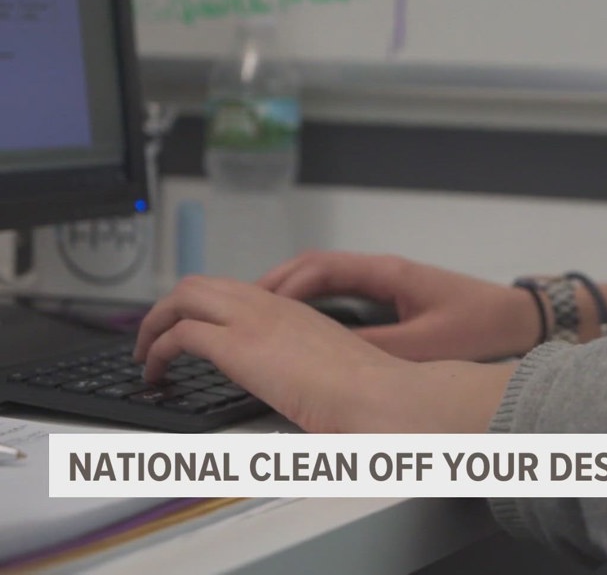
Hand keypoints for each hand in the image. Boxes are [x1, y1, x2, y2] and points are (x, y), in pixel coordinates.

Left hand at [133, 276, 517, 432]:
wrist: (382, 397)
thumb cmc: (372, 397)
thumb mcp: (332, 376)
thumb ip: (311, 375)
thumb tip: (307, 399)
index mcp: (296, 314)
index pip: (236, 293)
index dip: (206, 309)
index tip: (195, 334)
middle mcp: (272, 308)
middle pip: (201, 284)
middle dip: (168, 308)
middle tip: (156, 339)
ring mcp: (255, 322)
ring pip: (183, 296)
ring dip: (155, 322)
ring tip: (147, 354)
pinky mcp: (239, 346)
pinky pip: (178, 333)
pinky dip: (156, 348)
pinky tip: (156, 373)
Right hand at [257, 252, 540, 360]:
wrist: (518, 316)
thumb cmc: (482, 322)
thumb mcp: (428, 341)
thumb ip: (382, 346)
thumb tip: (335, 353)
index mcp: (388, 272)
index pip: (322, 268)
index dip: (284, 285)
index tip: (255, 303)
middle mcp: (383, 270)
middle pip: (315, 267)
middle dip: (275, 283)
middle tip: (237, 304)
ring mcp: (387, 280)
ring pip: (326, 277)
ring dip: (291, 290)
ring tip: (255, 313)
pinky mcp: (393, 294)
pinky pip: (341, 290)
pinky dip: (313, 301)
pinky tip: (298, 322)